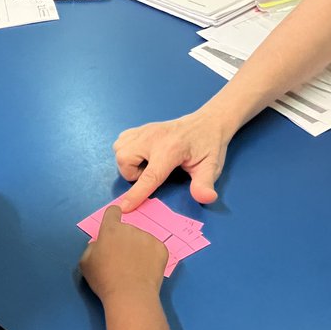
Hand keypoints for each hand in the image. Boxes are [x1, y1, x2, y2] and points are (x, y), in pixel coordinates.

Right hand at [79, 205, 167, 302]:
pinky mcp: (162, 248)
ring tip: (135, 268)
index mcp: (111, 230)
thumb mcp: (85, 263)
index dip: (112, 216)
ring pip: (141, 239)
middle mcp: (131, 229)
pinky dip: (151, 257)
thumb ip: (91, 247)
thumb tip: (99, 244)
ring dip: (138, 248)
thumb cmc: (104, 280)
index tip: (113, 224)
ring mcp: (148, 238)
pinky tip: (146, 271)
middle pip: (127, 229)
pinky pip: (154, 249)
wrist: (131, 296)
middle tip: (122, 260)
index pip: (113, 212)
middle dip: (124, 240)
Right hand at [113, 106, 229, 210]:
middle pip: (124, 159)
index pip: (149, 176)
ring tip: (147, 164)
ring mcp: (145, 130)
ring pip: (119, 150)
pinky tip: (142, 154)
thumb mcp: (212, 167)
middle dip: (132, 173)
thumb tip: (207, 198)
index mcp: (171, 150)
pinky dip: (127, 151)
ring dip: (128, 162)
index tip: (125, 207)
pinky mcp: (141, 128)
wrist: (207, 122)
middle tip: (151, 173)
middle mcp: (153, 137)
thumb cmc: (209, 146)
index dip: (136, 194)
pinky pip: (121, 141)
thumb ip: (205, 184)